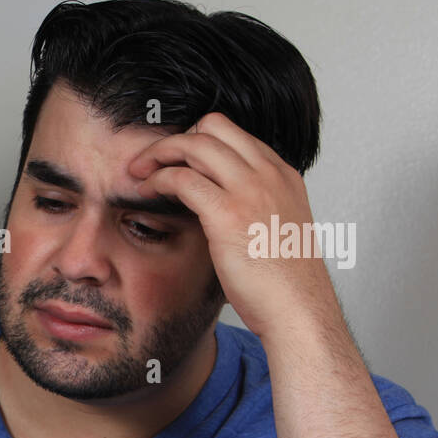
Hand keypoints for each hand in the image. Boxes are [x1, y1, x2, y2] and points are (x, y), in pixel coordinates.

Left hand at [127, 111, 342, 341]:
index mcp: (283, 176)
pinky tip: (146, 189)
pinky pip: (182, 178)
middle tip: (150, 160)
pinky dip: (158, 178)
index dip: (199, 141)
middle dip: (175, 139)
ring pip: (195, 144)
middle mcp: (269, 174)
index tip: (176, 159)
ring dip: (159, 153)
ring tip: (138, 171)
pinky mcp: (227, 213)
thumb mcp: (275, 231)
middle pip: (214, 127)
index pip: (235, 135)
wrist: (299, 310)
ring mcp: (250, 189)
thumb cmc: (286, 283)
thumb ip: (254, 211)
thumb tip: (221, 211)